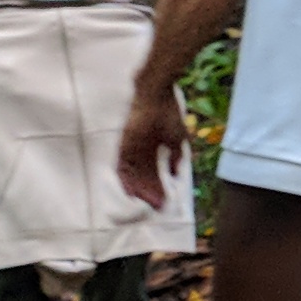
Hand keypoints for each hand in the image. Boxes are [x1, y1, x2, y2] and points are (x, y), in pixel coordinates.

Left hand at [116, 87, 186, 209]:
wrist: (156, 94)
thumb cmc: (168, 112)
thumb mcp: (178, 138)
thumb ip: (176, 157)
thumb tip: (176, 175)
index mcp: (153, 148)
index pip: (154, 172)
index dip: (158, 186)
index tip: (164, 201)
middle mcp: (141, 150)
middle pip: (143, 176)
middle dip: (149, 191)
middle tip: (155, 207)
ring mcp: (132, 147)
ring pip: (133, 173)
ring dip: (138, 188)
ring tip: (144, 203)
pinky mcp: (124, 143)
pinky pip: (122, 165)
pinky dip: (125, 179)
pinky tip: (129, 191)